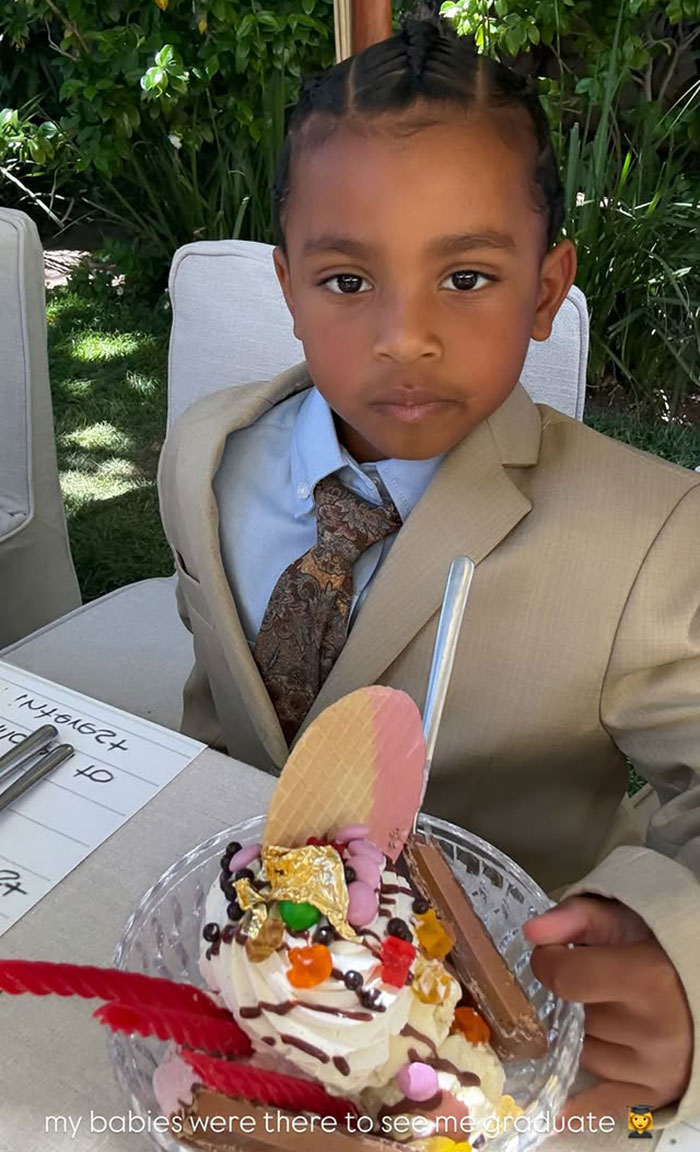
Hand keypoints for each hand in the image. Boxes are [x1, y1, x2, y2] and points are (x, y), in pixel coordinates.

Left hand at [523, 895, 692, 1119]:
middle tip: (591, 984)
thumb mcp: (622, 921)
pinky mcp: (656, 1093)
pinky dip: (578, 1108)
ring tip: (608, 1012)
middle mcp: (653, 1030)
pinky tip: (553, 1114)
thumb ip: (576, 918)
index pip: (563, 978)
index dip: (547, 962)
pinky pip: (604, 1106)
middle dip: (572, 999)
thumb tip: (532, 933)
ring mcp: (655, 1068)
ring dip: (583, 1035)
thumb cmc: (660, 950)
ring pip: (582, 1053)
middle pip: (573, 1018)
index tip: (552, 954)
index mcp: (646, 979)